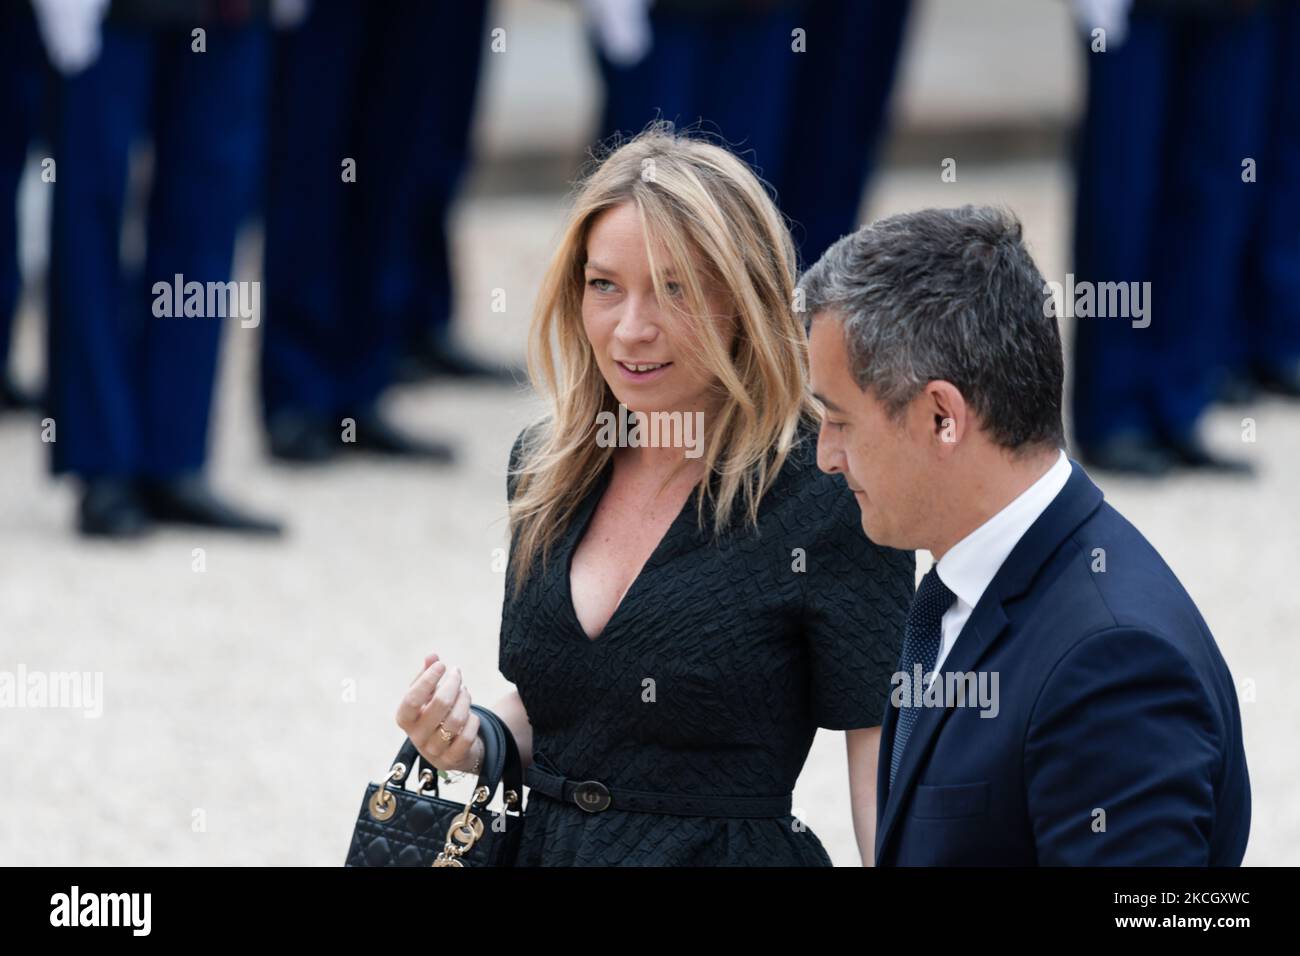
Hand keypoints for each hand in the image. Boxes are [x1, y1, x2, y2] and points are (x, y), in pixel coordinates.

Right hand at [395, 653, 481, 773]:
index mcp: (405, 719)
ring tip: (465, 692)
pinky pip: (467, 736)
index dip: (427, 680)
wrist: (448, 750)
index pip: (411, 699)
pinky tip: (471, 714)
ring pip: (456, 720)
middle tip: (457, 673)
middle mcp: (416, 737)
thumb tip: (432, 656)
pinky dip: (473, 720)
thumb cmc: (434, 716)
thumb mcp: (426, 696)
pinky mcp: (452, 759)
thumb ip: (426, 676)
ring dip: (464, 700)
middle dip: (452, 684)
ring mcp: (434, 750)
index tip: (441, 665)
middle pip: (438, 705)